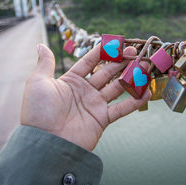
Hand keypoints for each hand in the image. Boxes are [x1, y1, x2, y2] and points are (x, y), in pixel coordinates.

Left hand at [21, 44, 150, 150]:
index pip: (90, 61)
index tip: (116, 42)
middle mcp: (85, 91)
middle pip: (107, 72)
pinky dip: (135, 102)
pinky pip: (122, 109)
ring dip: (132, 77)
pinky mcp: (102, 119)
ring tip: (146, 66)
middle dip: (121, 61)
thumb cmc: (38, 112)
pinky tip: (147, 92)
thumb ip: (45, 63)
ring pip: (117, 87)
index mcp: (71, 80)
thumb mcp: (38, 83)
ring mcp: (95, 105)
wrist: (44, 142)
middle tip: (135, 52)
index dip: (103, 51)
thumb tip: (40, 45)